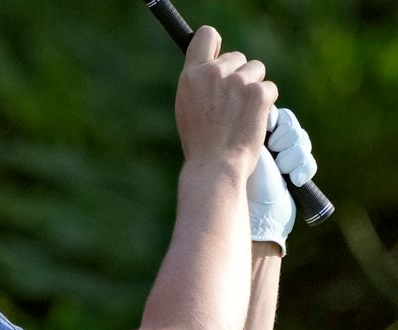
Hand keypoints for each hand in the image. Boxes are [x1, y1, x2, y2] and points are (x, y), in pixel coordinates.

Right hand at [175, 26, 277, 177]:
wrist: (215, 165)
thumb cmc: (200, 141)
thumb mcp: (187, 105)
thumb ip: (200, 82)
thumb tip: (217, 67)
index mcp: (192, 74)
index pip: (206, 36)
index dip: (216, 45)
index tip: (220, 56)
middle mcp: (214, 72)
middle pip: (237, 57)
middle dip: (239, 76)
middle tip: (230, 105)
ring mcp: (237, 81)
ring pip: (256, 70)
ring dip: (253, 88)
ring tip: (240, 114)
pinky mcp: (259, 93)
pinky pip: (269, 88)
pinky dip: (265, 103)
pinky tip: (252, 120)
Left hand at [248, 107, 316, 254]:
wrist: (259, 214)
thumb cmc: (246, 180)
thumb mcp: (247, 149)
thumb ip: (254, 127)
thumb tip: (265, 109)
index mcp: (250, 136)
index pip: (275, 115)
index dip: (277, 123)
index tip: (268, 136)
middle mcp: (266, 145)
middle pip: (291, 126)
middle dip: (287, 140)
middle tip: (276, 154)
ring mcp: (281, 158)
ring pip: (301, 142)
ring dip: (295, 156)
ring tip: (284, 171)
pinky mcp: (294, 172)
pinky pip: (308, 160)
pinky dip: (304, 169)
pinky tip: (295, 180)